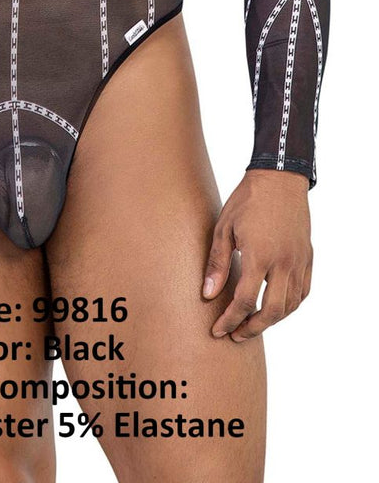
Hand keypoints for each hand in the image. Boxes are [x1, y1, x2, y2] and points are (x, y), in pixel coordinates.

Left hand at [202, 169, 312, 341]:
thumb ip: (217, 263)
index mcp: (259, 256)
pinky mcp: (307, 256)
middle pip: (272, 312)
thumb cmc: (246, 200)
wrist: (279, 178)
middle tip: (235, 335)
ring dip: (272, 320)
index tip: (219, 331)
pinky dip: (290, 304)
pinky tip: (276, 306)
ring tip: (253, 324)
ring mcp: (299, 260)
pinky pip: (303, 291)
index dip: (230, 321)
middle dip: (252, 329)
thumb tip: (207, 294)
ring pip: (291, 305)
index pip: (245, 302)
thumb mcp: (223, 228)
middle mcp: (283, 262)